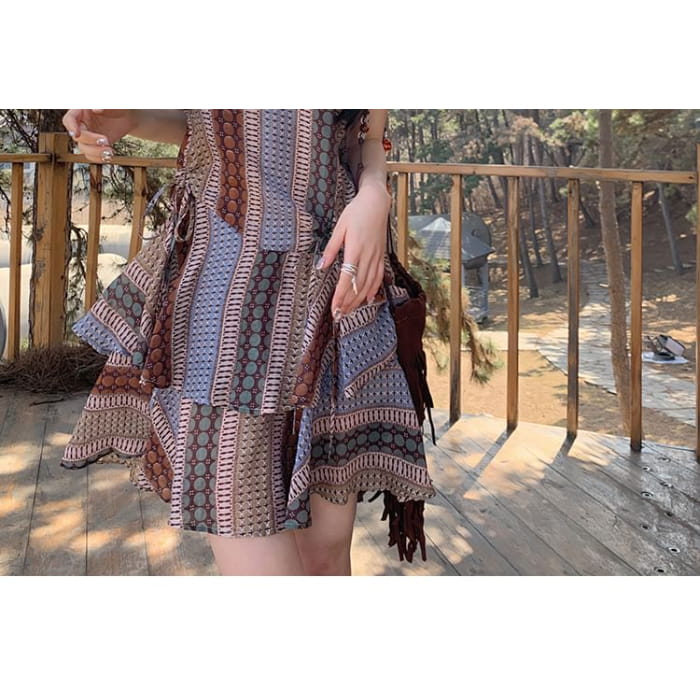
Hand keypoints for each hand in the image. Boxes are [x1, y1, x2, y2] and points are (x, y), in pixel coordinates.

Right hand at [62, 109, 136, 162]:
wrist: (126, 118)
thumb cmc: (117, 108)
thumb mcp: (113, 105)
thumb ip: (104, 105)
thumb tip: (96, 109)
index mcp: (81, 111)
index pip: (69, 119)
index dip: (71, 127)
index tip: (76, 133)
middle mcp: (82, 124)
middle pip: (77, 136)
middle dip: (91, 140)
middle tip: (106, 140)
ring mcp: (87, 136)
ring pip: (83, 148)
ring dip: (96, 152)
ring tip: (110, 151)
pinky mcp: (94, 145)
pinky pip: (90, 155)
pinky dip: (98, 158)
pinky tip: (109, 156)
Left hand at [318, 182, 390, 317]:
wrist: (377, 202)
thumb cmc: (356, 212)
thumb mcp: (339, 227)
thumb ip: (331, 248)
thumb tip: (321, 266)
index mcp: (355, 249)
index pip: (347, 278)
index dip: (341, 295)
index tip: (335, 306)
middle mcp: (368, 256)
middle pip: (358, 285)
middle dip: (348, 302)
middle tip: (339, 315)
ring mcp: (376, 257)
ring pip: (368, 284)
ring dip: (358, 300)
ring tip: (349, 311)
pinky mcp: (381, 255)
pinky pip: (378, 276)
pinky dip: (373, 290)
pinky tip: (367, 300)